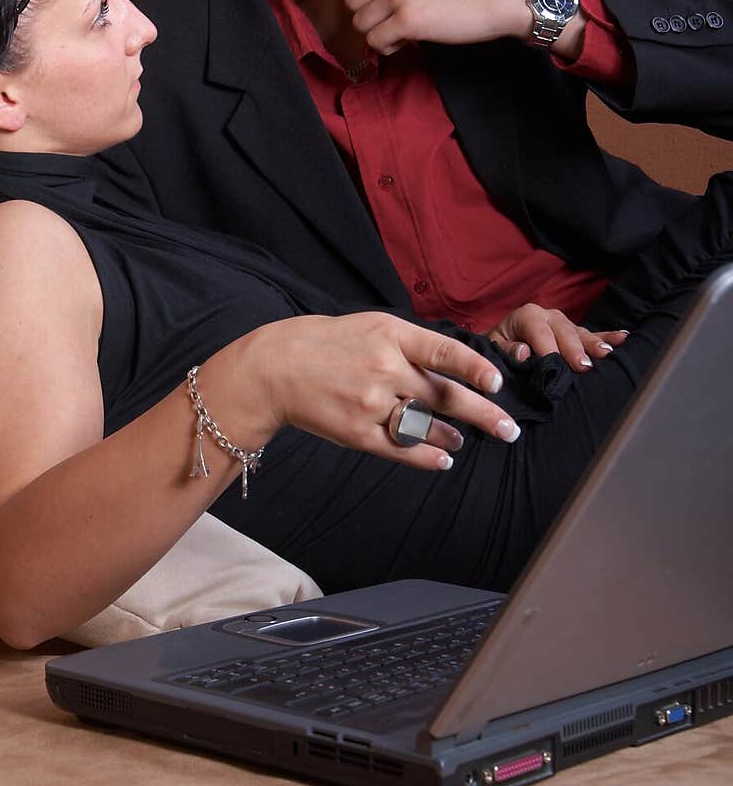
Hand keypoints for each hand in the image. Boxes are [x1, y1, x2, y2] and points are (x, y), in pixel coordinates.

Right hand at [247, 311, 522, 473]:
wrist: (276, 368)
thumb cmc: (328, 343)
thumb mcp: (372, 326)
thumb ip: (411, 345)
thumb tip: (452, 368)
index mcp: (391, 334)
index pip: (444, 352)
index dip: (475, 368)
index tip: (497, 383)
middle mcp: (385, 368)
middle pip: (445, 396)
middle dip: (483, 415)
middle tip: (509, 430)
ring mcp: (371, 402)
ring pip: (426, 425)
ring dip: (451, 436)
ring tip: (461, 440)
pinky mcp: (357, 432)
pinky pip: (401, 449)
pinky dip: (427, 456)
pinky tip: (442, 459)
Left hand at [486, 304, 628, 372]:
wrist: (500, 343)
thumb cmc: (498, 347)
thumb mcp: (492, 347)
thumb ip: (505, 349)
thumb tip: (522, 351)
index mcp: (528, 316)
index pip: (540, 331)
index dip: (548, 348)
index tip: (555, 365)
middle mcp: (549, 315)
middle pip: (564, 332)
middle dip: (574, 349)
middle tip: (584, 366)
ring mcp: (564, 324)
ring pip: (581, 333)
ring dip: (594, 344)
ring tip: (607, 354)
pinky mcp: (574, 333)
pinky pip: (593, 334)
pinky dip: (607, 337)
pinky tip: (623, 338)